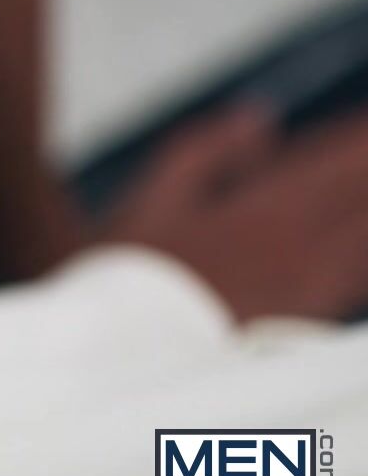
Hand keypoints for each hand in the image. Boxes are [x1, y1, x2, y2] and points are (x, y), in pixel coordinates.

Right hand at [101, 106, 367, 320]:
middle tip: (365, 152)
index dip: (361, 137)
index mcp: (270, 207)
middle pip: (362, 198)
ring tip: (360, 189)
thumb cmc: (134, 272)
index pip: (342, 161)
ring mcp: (313, 288)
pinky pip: (353, 276)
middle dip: (365, 169)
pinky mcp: (307, 320)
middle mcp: (305, 247)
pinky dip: (360, 251)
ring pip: (364, 240)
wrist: (131, 357)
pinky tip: (354, 248)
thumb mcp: (156, 195)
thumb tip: (258, 118)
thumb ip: (209, 151)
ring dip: (365, 209)